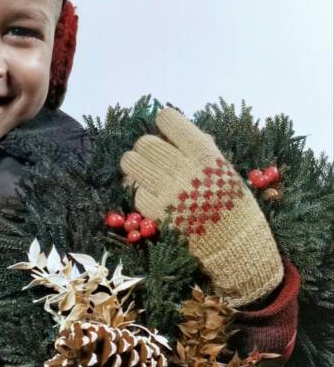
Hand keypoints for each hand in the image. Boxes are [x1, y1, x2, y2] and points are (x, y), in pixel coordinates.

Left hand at [120, 106, 282, 306]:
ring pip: (130, 162)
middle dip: (147, 147)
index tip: (166, 128)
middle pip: (145, 142)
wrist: (236, 246)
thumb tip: (175, 132)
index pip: (169, 120)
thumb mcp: (225, 170)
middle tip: (153, 156)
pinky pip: (134, 190)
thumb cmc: (233, 205)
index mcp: (205, 154)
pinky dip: (140, 191)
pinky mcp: (155, 212)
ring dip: (134, 164)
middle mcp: (184, 170)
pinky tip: (151, 194)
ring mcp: (167, 191)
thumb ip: (201, 149)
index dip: (165, 122)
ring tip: (144, 171)